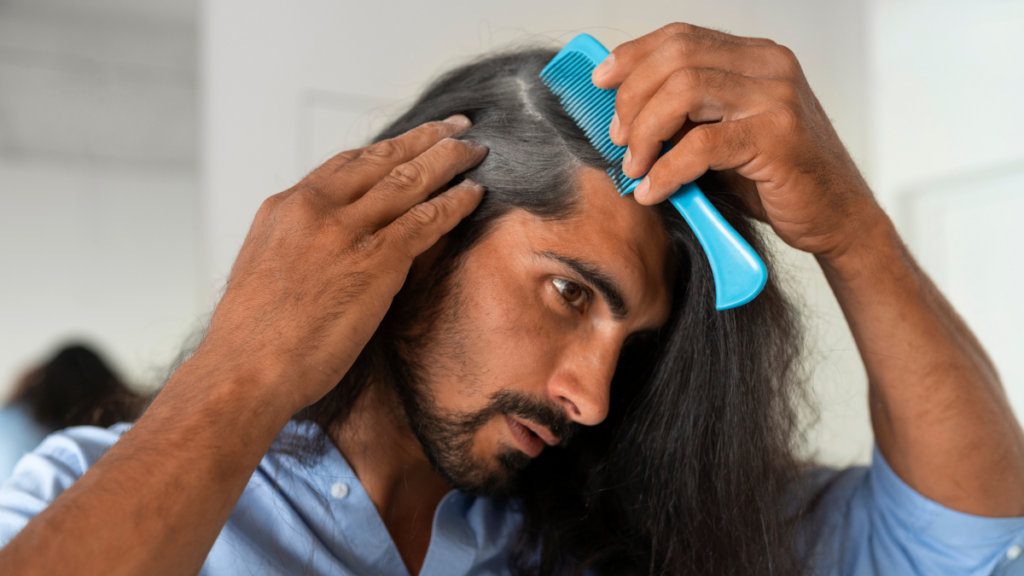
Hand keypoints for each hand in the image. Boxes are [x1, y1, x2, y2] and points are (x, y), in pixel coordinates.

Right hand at [199, 116, 486, 412]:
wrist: (245, 370)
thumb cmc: (252, 337)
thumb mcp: (264, 269)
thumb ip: (299, 244)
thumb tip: (326, 246)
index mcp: (285, 207)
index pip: (346, 163)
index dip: (387, 148)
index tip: (411, 139)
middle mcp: (315, 208)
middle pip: (382, 159)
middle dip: (425, 138)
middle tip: (457, 125)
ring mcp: (346, 232)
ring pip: (409, 180)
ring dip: (448, 160)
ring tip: (475, 149)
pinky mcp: (374, 261)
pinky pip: (426, 220)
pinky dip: (454, 203)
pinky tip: (474, 194)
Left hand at [592, 23, 882, 260]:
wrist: (837, 217)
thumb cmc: (776, 179)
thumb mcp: (724, 136)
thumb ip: (687, 117)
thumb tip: (622, 114)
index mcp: (756, 57)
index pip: (681, 36)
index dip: (633, 56)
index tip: (600, 81)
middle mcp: (769, 67)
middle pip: (676, 58)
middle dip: (633, 99)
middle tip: (618, 139)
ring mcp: (776, 99)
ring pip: (684, 92)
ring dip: (645, 133)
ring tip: (634, 168)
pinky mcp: (777, 139)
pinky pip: (701, 145)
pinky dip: (666, 170)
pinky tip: (654, 191)